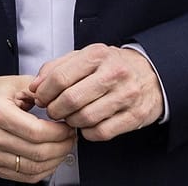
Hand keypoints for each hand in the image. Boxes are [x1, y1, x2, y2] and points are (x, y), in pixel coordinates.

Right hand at [0, 75, 75, 182]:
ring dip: (55, 160)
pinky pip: (25, 177)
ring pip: (33, 168)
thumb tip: (61, 104)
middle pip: (37, 152)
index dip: (59, 133)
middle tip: (70, 138)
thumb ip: (40, 91)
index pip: (36, 132)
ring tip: (63, 147)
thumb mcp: (16, 83)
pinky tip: (50, 159)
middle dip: (62, 147)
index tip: (68, 127)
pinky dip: (43, 170)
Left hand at [30, 43, 163, 141]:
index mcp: (97, 55)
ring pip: (85, 118)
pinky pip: (102, 132)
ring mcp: (126, 95)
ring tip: (69, 117)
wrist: (151, 74)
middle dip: (55, 110)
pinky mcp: (135, 116)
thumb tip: (35, 87)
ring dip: (71, 121)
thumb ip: (56, 68)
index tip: (40, 98)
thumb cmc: (112, 66)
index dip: (44, 92)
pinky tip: (86, 125)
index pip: (60, 77)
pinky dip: (88, 132)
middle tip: (53, 111)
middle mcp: (114, 73)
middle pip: (71, 99)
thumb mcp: (85, 57)